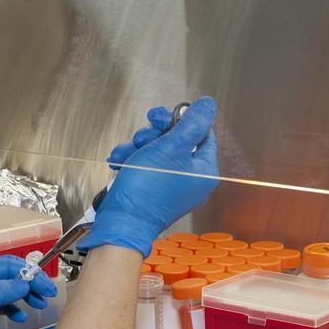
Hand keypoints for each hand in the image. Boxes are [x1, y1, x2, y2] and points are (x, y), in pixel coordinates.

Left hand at [0, 256, 57, 328]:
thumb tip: (23, 282)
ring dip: (22, 296)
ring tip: (37, 306)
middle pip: (7, 275)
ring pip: (4, 289)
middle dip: (28, 284)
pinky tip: (19, 316)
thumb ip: (1, 291)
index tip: (47, 286)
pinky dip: (10, 308)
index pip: (7, 265)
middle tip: (46, 296)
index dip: (30, 275)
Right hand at [79, 97, 219, 256]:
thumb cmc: (147, 190)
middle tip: (142, 136)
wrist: (121, 222)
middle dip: (155, 134)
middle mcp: (192, 180)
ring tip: (126, 153)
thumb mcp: (171, 147)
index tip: (163, 118)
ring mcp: (172, 186)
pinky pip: (147, 166)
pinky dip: (133, 161)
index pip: (202, 133)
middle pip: (178, 140)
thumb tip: (208, 105)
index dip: (181, 121)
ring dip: (139, 147)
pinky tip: (120, 161)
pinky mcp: (154, 191)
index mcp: (204, 171)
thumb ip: (191, 124)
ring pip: (158, 151)